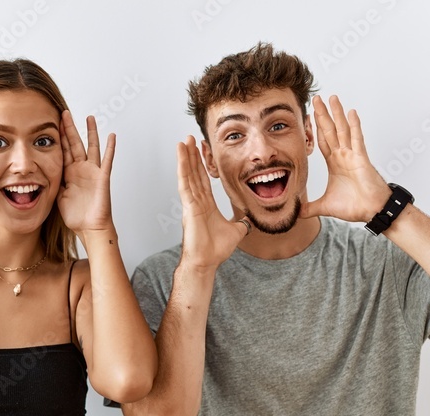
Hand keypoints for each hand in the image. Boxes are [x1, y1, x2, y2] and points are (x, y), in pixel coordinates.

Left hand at [55, 111, 115, 232]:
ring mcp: (92, 172)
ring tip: (89, 118)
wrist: (89, 228)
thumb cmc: (76, 216)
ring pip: (91, 147)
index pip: (63, 150)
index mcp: (69, 173)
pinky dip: (110, 148)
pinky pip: (107, 160)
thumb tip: (42, 173)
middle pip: (74, 144)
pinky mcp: (102, 177)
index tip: (52, 122)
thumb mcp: (58, 196)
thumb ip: (53, 182)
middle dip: (69, 129)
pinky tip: (111, 136)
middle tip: (65, 113)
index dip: (58, 137)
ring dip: (91, 133)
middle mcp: (81, 169)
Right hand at [177, 136, 247, 269]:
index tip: (200, 152)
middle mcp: (196, 201)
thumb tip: (248, 222)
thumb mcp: (236, 231)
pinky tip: (181, 155)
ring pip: (188, 175)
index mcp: (206, 205)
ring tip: (183, 141)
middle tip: (190, 139)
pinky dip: (183, 168)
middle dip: (192, 156)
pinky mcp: (189, 206)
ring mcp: (191, 203)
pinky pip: (185, 183)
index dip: (201, 165)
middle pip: (194, 173)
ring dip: (186, 157)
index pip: (203, 180)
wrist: (207, 261)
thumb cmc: (215, 250)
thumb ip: (241, 223)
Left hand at [301, 95, 391, 222]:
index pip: (323, 141)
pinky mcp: (361, 158)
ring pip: (343, 129)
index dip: (316, 128)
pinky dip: (354, 125)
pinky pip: (357, 139)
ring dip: (337, 113)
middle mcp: (343, 156)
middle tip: (316, 98)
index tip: (309, 115)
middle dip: (323, 114)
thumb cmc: (355, 206)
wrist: (372, 211)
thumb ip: (311, 207)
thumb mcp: (326, 206)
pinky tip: (351, 112)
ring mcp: (352, 155)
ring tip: (332, 97)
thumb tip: (297, 213)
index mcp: (335, 163)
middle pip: (330, 130)